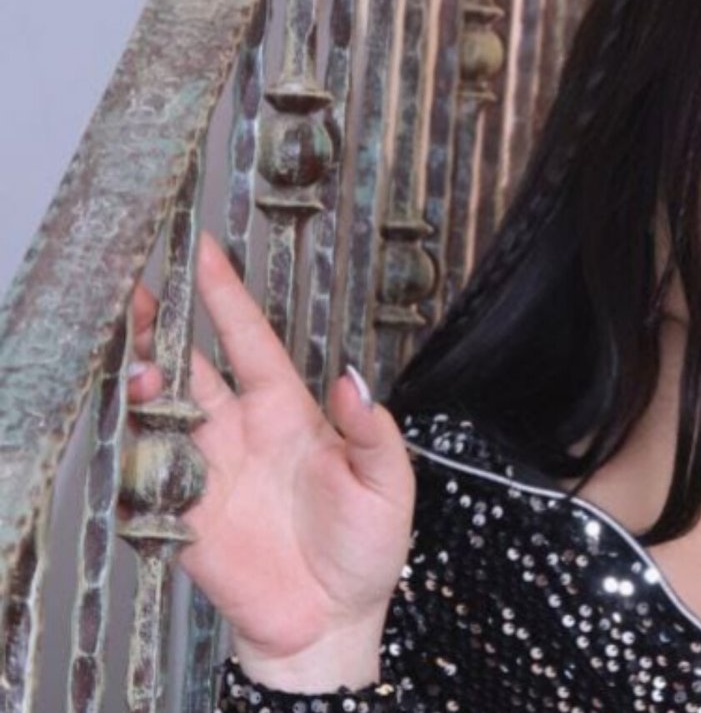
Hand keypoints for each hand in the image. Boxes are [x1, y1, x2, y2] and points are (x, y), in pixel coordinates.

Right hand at [122, 230, 415, 690]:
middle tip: (138, 287)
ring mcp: (207, 469)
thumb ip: (374, 434)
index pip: (251, 341)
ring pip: (162, 407)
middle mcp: (240, 431)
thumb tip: (355, 382)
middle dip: (161, 324)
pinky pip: (148, 469)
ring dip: (147, 379)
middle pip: (191, 364)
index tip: (204, 252)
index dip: (226, 297)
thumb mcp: (389, 486)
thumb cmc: (366, 550)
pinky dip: (139, 444)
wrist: (330, 621)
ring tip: (144, 359)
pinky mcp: (182, 513)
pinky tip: (143, 424)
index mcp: (288, 413)